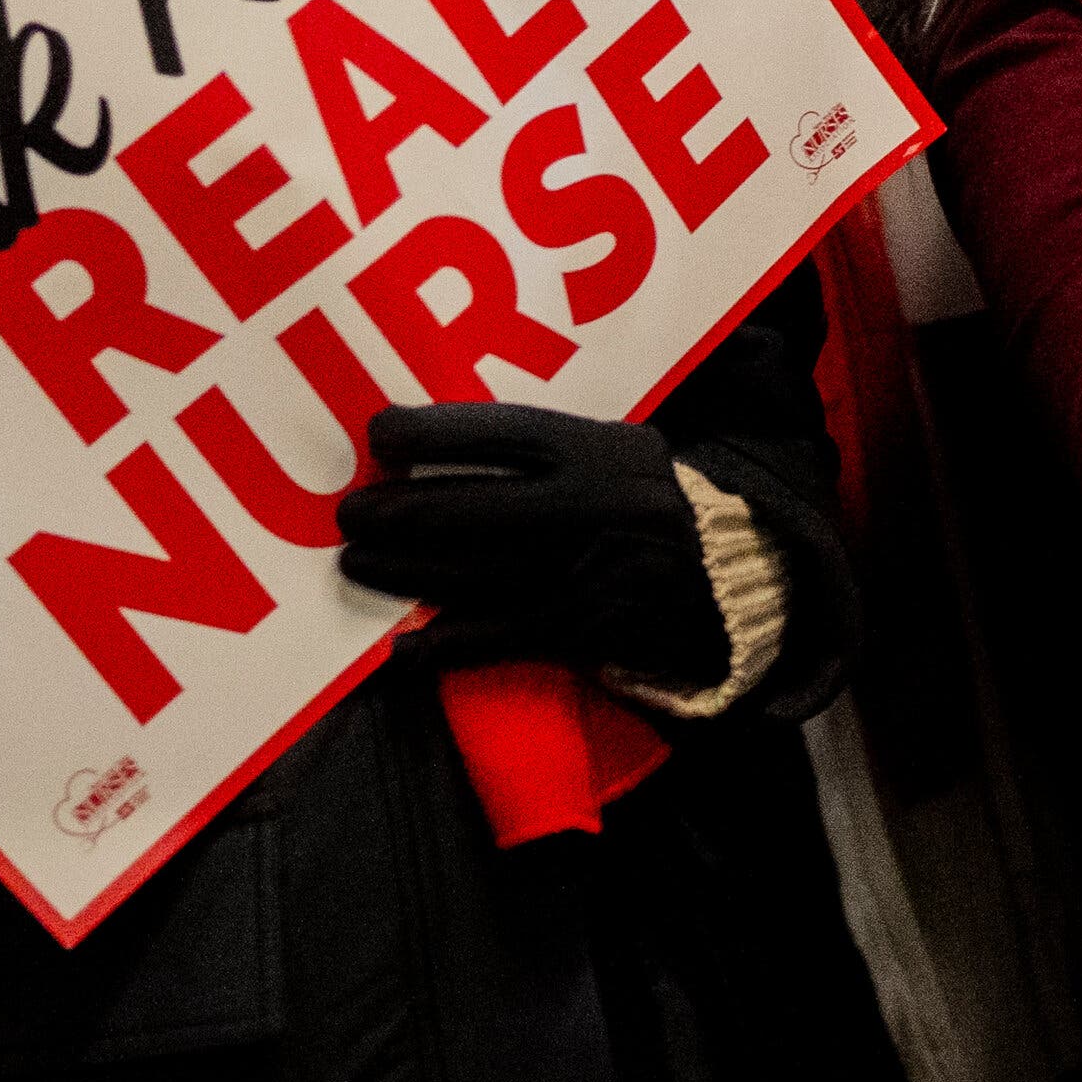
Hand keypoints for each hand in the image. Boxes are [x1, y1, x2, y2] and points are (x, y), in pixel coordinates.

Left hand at [336, 403, 728, 689]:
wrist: (731, 572)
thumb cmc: (643, 494)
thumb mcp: (607, 444)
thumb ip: (537, 444)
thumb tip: (432, 438)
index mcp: (590, 449)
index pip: (494, 434)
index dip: (428, 434)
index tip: (378, 435)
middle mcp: (584, 508)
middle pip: (470, 508)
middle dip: (398, 511)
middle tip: (350, 513)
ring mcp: (584, 573)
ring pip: (474, 574)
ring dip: (404, 572)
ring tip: (357, 563)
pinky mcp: (586, 631)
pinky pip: (502, 640)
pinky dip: (447, 645)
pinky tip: (403, 647)